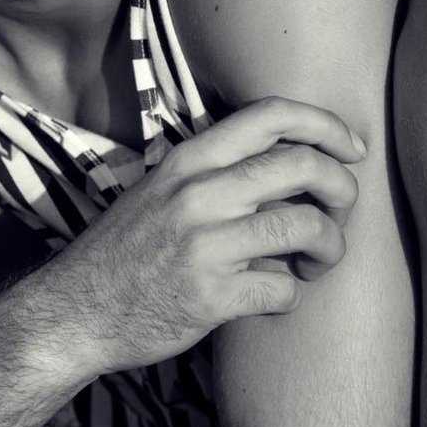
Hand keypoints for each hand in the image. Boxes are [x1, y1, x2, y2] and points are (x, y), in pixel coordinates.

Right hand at [48, 97, 364, 372]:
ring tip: (317, 260)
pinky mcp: (209, 296)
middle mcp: (198, 192)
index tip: (351, 148)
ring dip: (330, 246)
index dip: (324, 124)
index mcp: (189, 159)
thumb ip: (217, 171)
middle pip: (303, 165)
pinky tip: (277, 295)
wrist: (74, 312)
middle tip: (344, 209)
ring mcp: (203, 244)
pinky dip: (292, 294)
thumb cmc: (129, 249)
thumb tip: (296, 161)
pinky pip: (283, 289)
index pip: (271, 114)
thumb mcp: (163, 189)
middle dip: (343, 187)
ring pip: (305, 227)